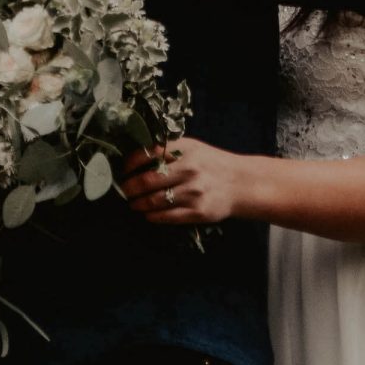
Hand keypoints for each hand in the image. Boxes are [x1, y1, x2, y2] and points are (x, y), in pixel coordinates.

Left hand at [121, 137, 245, 225]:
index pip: (148, 153)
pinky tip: (147, 214)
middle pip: (148, 180)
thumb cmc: (211, 164)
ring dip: (138, 204)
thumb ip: (168, 150)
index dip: (130, 164)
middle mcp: (189, 169)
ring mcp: (193, 192)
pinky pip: (168, 216)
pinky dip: (152, 216)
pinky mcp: (198, 212)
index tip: (124, 170)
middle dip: (130, 188)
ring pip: (155, 201)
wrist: (240, 183)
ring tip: (133, 203)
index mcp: (185, 149)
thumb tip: (136, 158)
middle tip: (124, 190)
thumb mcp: (193, 148)